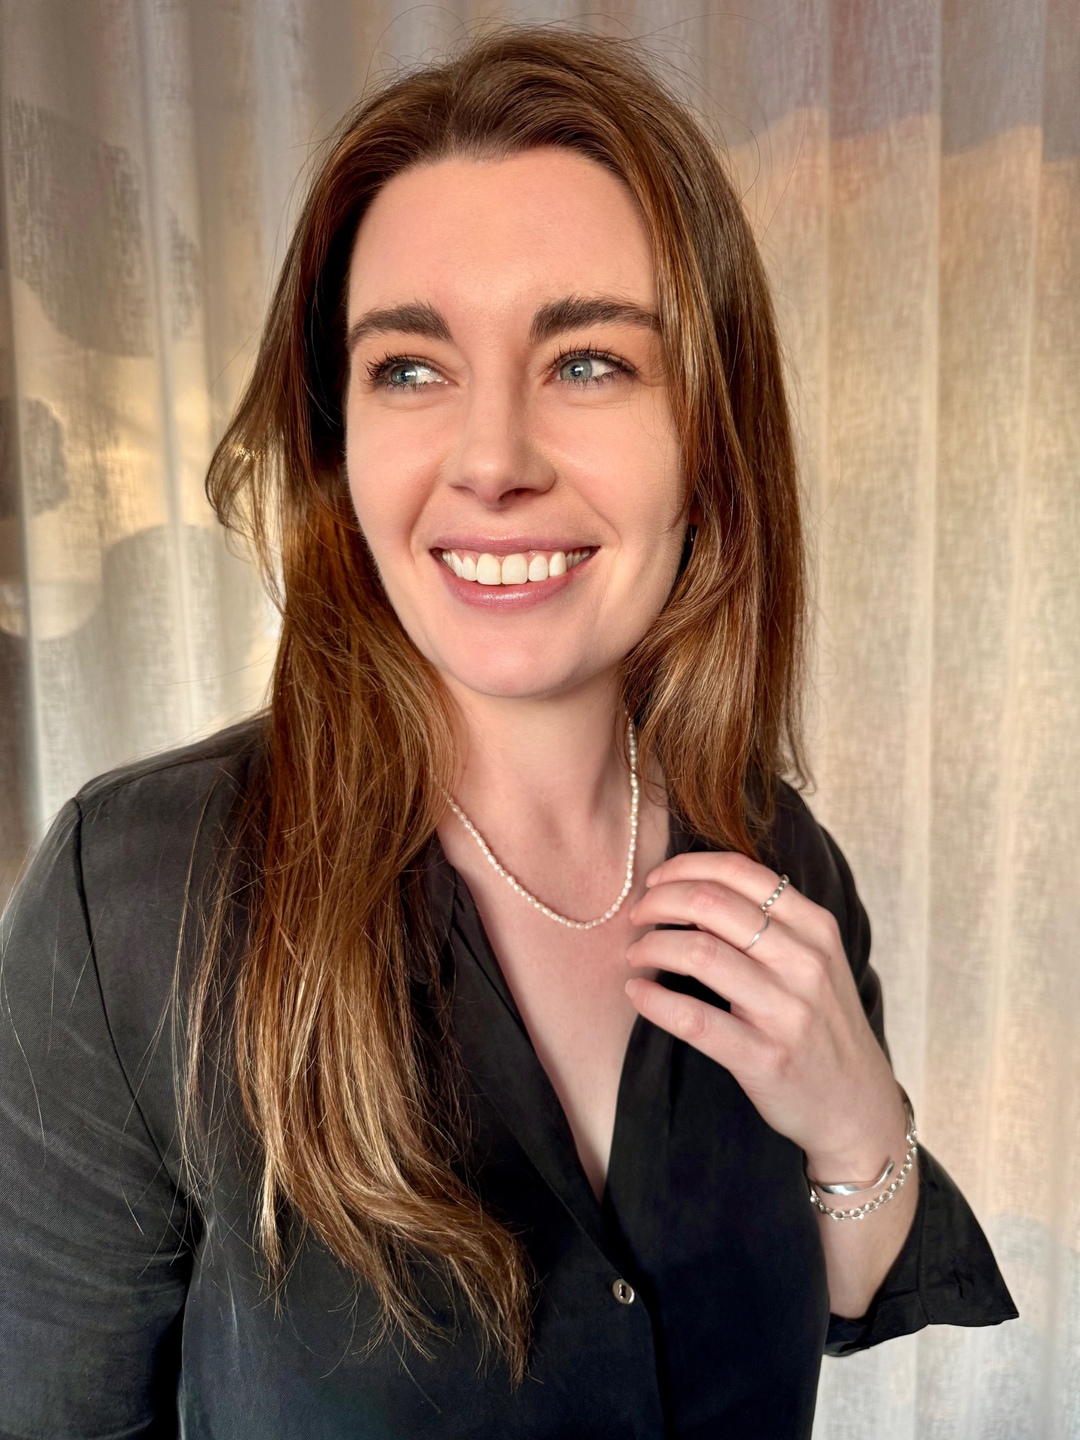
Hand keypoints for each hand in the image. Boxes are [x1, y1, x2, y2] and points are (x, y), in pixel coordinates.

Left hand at [625, 851, 906, 1178]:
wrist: (857, 1105)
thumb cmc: (822, 1023)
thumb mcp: (814, 960)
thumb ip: (769, 923)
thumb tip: (694, 890)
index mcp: (815, 926)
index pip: (738, 871)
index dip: (684, 868)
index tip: (656, 882)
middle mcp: (804, 961)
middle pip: (711, 903)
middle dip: (658, 902)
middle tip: (638, 916)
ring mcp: (786, 1010)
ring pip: (699, 952)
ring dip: (651, 946)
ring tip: (637, 953)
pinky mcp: (764, 1056)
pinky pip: (693, 1018)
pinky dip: (654, 1000)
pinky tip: (637, 992)